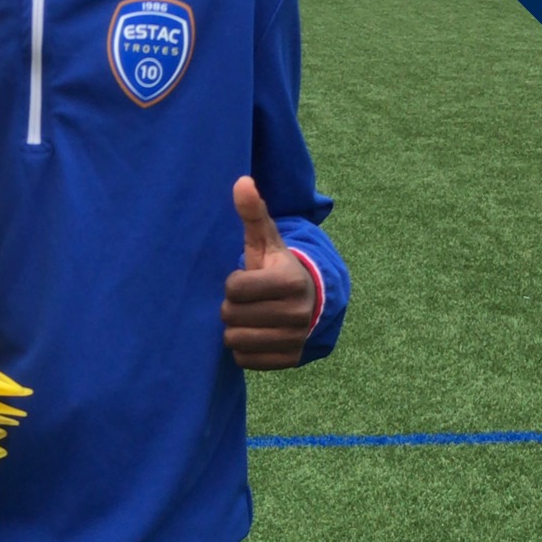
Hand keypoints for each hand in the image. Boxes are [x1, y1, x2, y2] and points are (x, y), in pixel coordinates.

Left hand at [220, 178, 317, 368]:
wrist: (310, 301)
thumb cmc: (278, 267)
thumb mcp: (266, 240)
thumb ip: (253, 212)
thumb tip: (241, 181)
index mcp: (291, 281)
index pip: (235, 289)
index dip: (232, 284)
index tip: (244, 280)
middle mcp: (298, 314)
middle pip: (232, 317)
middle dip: (232, 307)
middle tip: (245, 301)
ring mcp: (295, 339)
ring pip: (236, 341)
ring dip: (235, 329)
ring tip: (248, 316)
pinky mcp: (289, 360)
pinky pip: (246, 360)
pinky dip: (244, 350)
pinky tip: (255, 334)